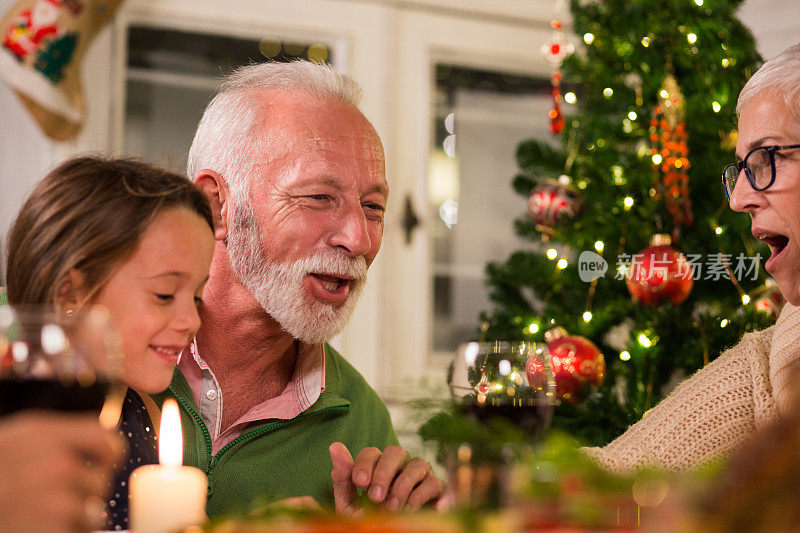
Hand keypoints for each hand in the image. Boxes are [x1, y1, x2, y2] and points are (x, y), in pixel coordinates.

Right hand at [0, 411, 120, 532]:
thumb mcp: (15, 438)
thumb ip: (56, 437)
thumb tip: (101, 440)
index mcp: (45, 434)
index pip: (107, 439)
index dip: (107, 453)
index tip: (99, 461)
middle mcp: (56, 465)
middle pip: (100, 479)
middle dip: (83, 490)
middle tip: (48, 496)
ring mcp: (56, 503)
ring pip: (92, 511)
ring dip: (74, 517)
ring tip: (37, 513)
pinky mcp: (54, 532)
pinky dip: (64, 532)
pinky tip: (35, 526)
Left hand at [330, 442, 443, 513]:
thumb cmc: (368, 520)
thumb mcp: (350, 503)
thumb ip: (343, 478)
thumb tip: (334, 446)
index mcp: (378, 466)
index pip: (371, 452)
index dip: (365, 464)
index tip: (359, 482)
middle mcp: (400, 466)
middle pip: (396, 452)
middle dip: (384, 473)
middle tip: (375, 497)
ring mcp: (420, 476)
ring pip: (418, 464)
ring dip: (403, 485)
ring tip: (392, 508)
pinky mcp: (436, 490)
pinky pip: (434, 484)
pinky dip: (423, 496)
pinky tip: (412, 510)